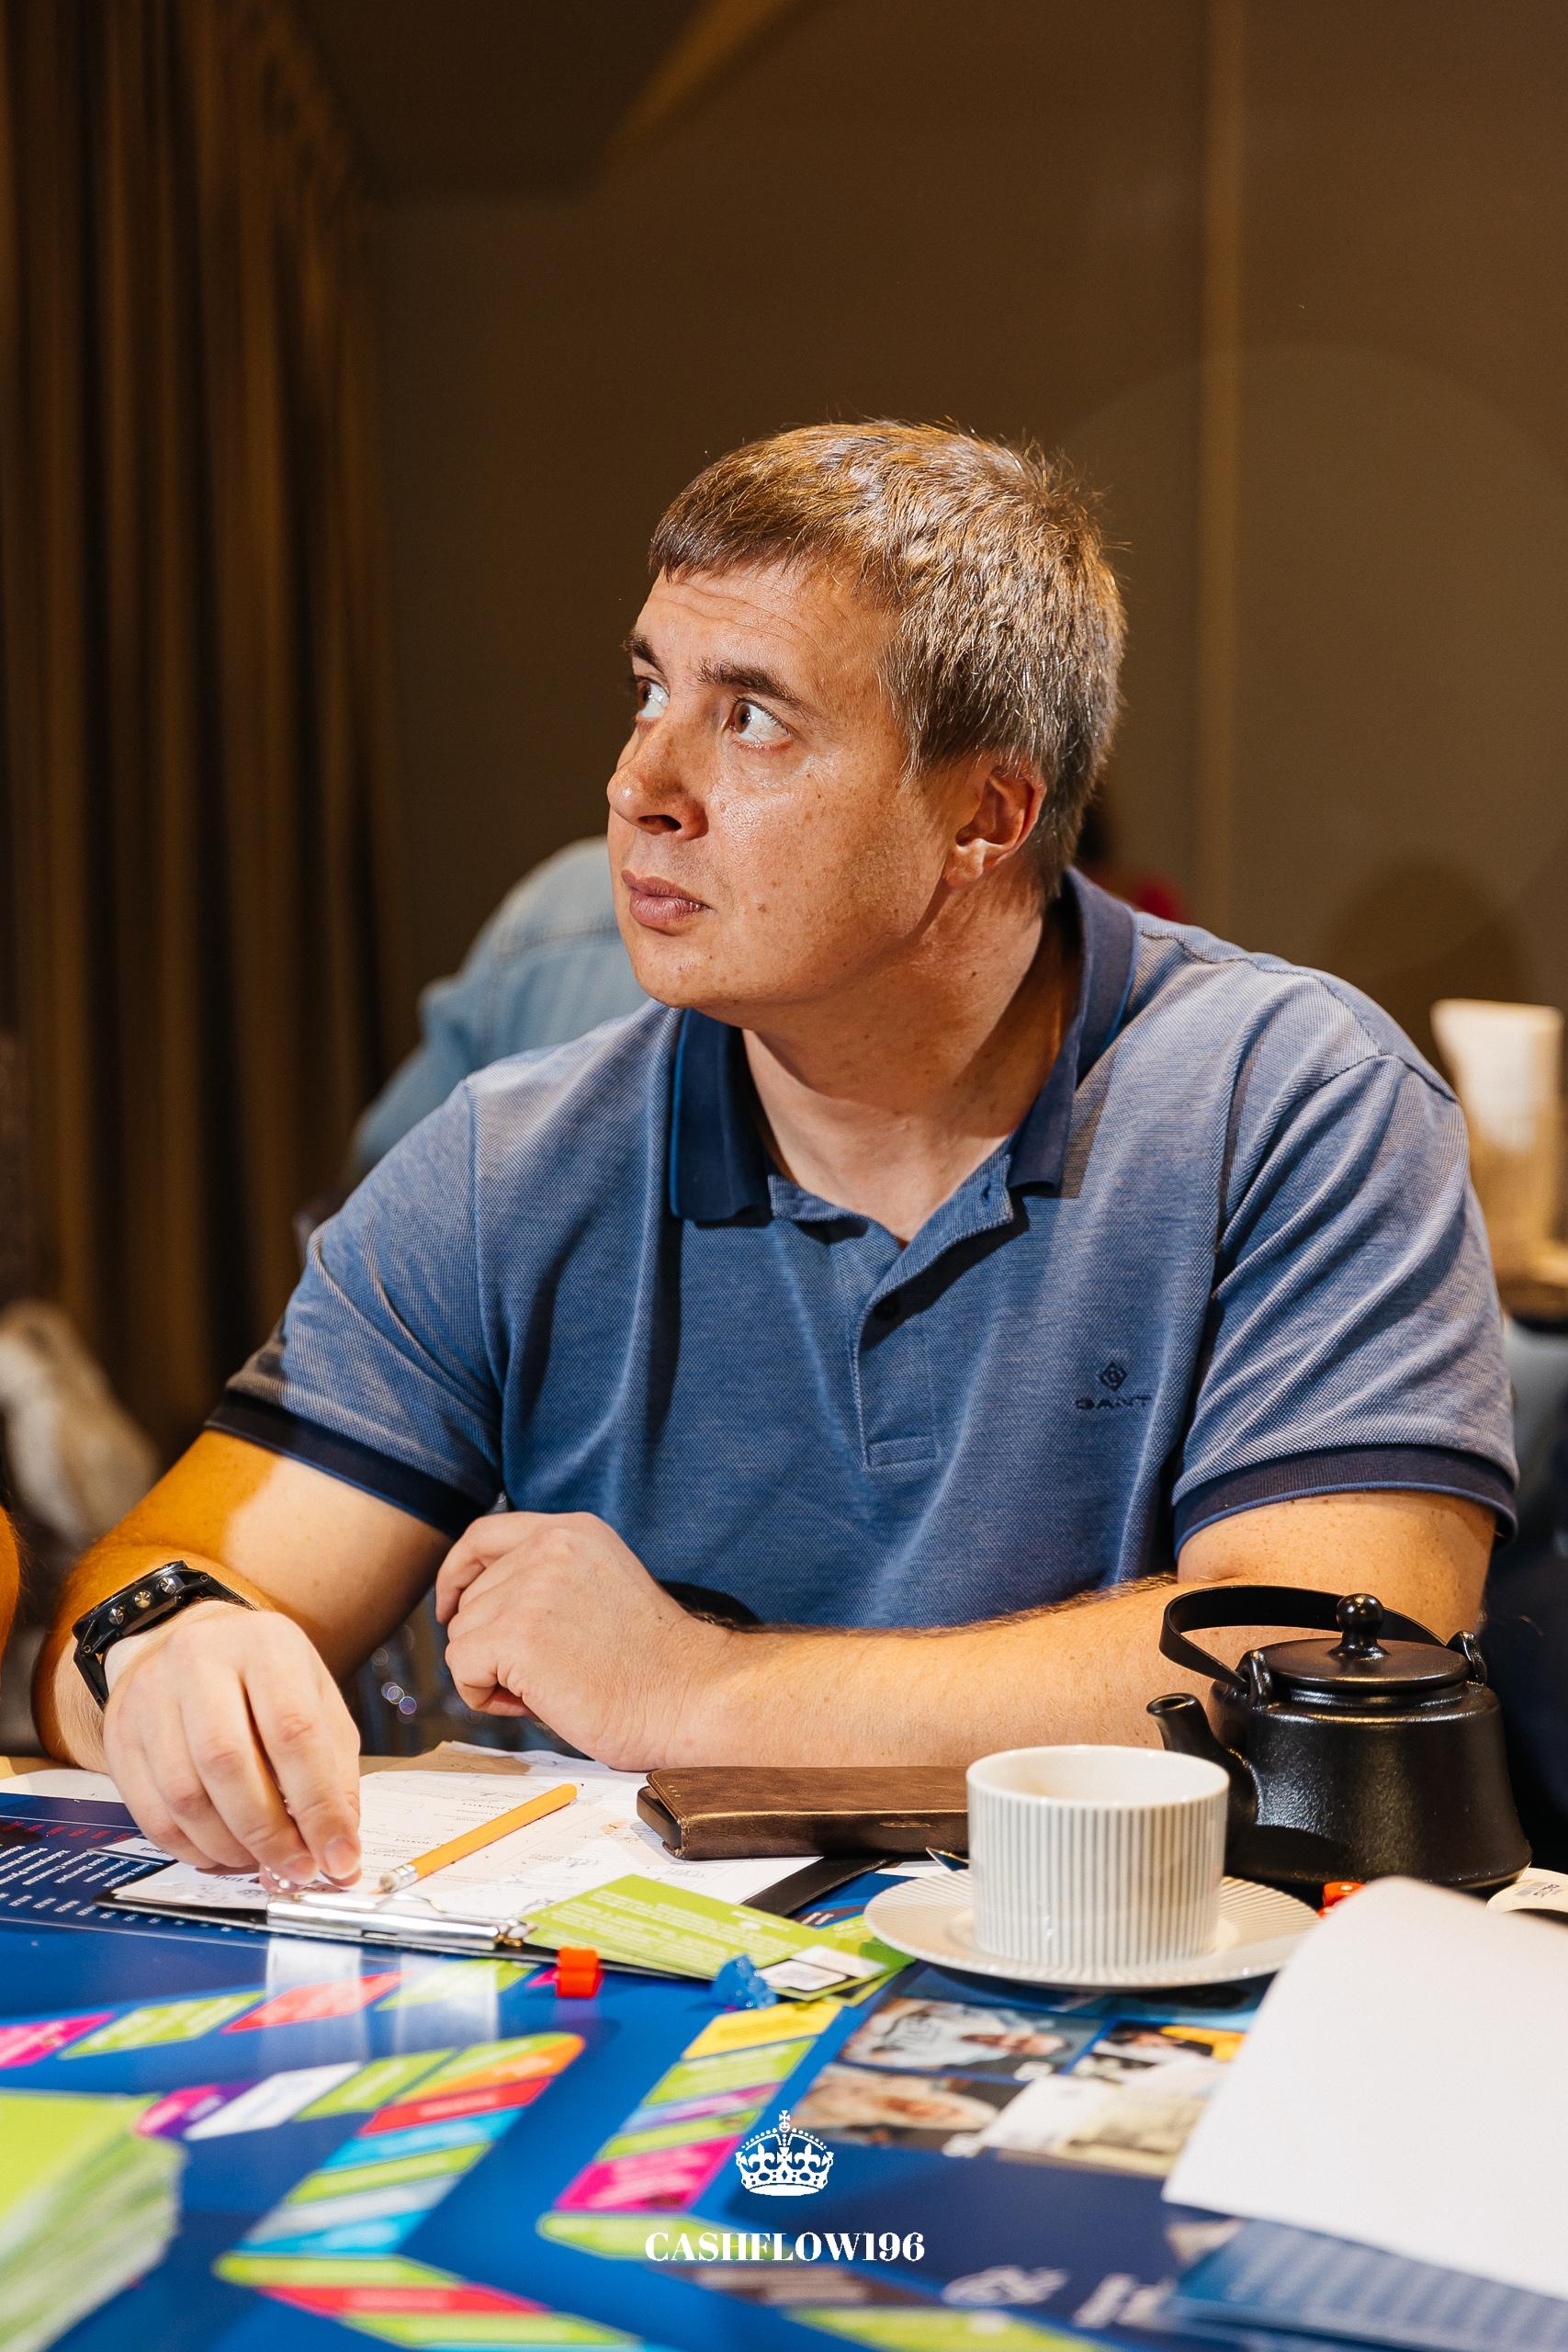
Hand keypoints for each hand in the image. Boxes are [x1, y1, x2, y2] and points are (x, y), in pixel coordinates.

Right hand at [103, 1601, 360, 1883]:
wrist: (188, 1643)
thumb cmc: (264, 1680)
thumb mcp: (316, 1701)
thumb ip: (333, 1772)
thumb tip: (338, 1849)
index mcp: (265, 1645)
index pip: (293, 1731)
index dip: (318, 1805)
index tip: (337, 1855)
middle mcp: (200, 1661)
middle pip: (228, 1763)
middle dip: (269, 1833)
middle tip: (296, 1868)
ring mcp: (151, 1696)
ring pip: (185, 1794)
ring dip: (229, 1846)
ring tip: (261, 1861)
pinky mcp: (120, 1736)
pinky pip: (151, 1813)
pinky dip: (191, 1849)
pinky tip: (221, 1853)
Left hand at [435, 1512, 729, 1768]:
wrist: (687, 1697)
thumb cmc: (651, 1662)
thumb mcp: (601, 1585)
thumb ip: (550, 1577)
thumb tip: (477, 1602)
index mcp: (572, 1531)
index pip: (483, 1535)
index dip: (457, 1574)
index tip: (451, 1608)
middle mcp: (549, 1547)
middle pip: (470, 1597)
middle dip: (491, 1643)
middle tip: (544, 1674)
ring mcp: (531, 1589)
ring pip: (462, 1635)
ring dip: (490, 1672)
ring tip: (547, 1688)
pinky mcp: (517, 1636)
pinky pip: (462, 1669)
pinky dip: (484, 1695)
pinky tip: (532, 1703)